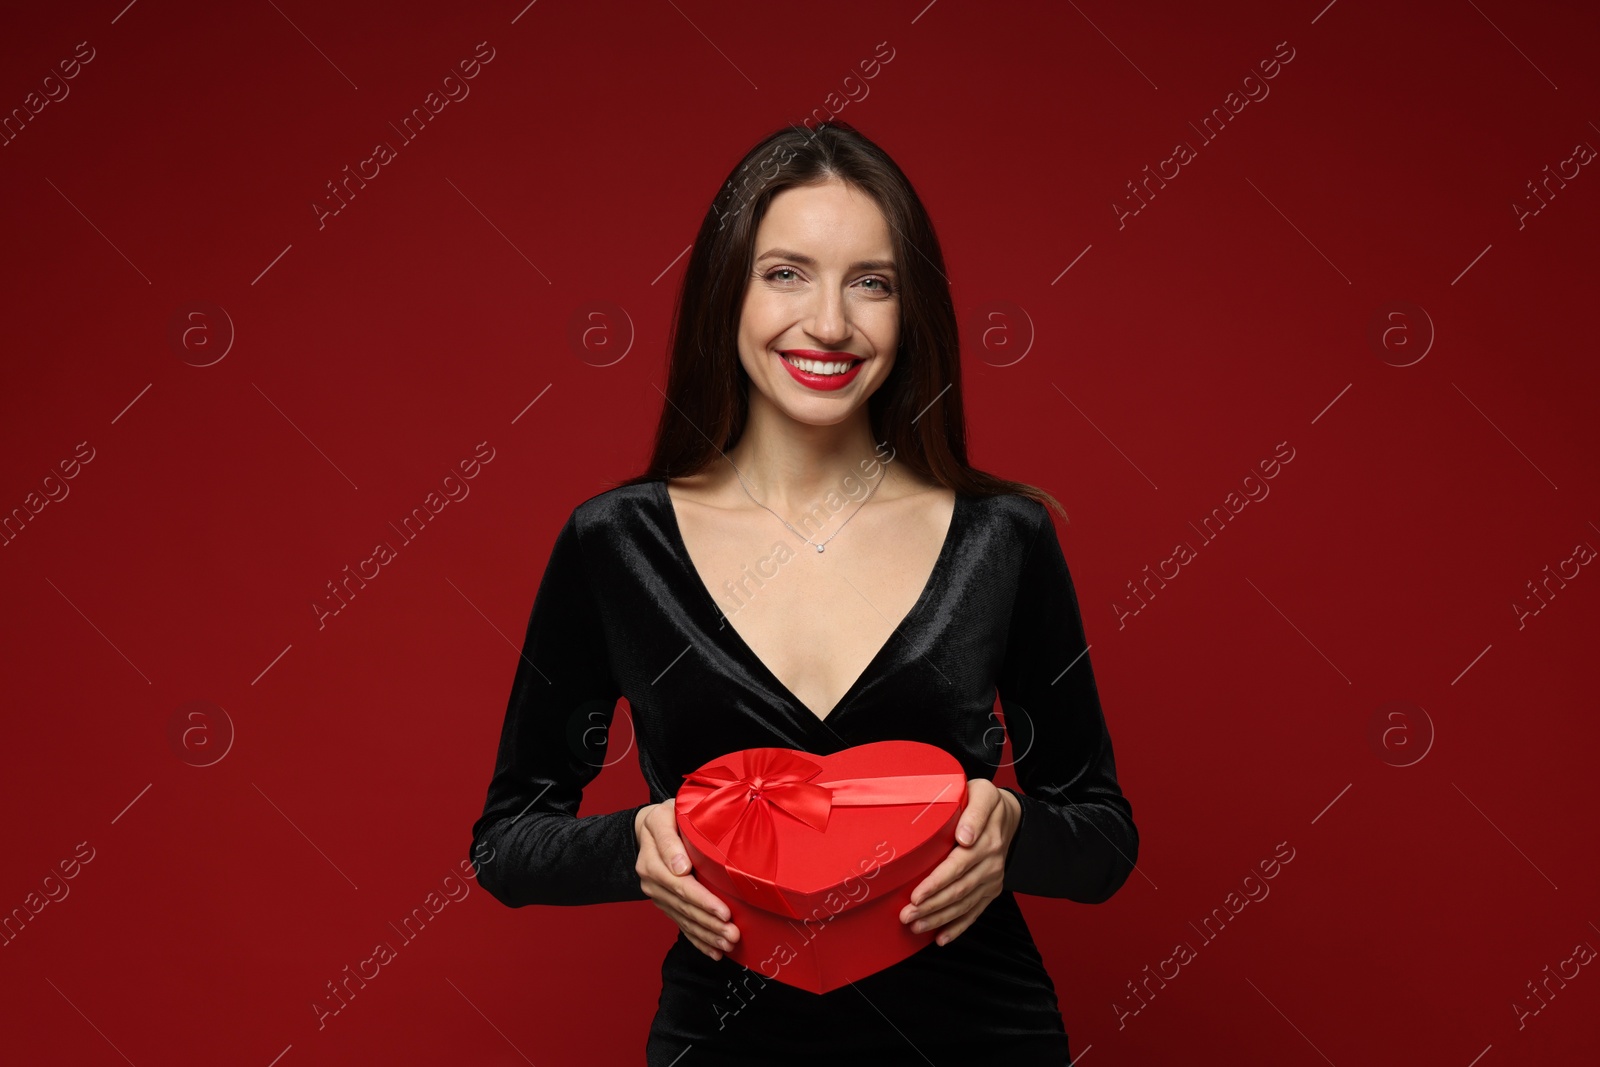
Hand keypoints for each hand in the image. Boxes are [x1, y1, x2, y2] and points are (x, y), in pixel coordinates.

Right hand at [634, 799, 739, 960]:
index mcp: (652, 860)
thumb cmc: (665, 817)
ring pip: (684, 920)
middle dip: (710, 924)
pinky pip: (682, 924)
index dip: (703, 901)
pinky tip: (714, 952)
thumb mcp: (664, 816)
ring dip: (707, 935)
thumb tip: (681, 868)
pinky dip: (698, 940)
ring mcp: (658, 895)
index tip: (723, 912)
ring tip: (728, 945)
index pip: (681, 886)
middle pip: (684, 907)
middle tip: (733, 935)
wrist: (648, 828)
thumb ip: (668, 839)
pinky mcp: (665, 903)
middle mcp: (653, 882)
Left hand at [898, 779, 1021, 945]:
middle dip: (931, 907)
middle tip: (906, 916)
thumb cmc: (986, 801)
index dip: (936, 884)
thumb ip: (975, 813)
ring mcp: (991, 880)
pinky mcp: (991, 890)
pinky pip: (975, 912)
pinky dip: (958, 927)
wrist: (1010, 816)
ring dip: (939, 919)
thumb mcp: (983, 794)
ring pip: (964, 905)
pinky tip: (941, 938)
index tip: (916, 896)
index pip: (957, 867)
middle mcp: (990, 864)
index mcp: (986, 842)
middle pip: (958, 891)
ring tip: (915, 927)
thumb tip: (965, 837)